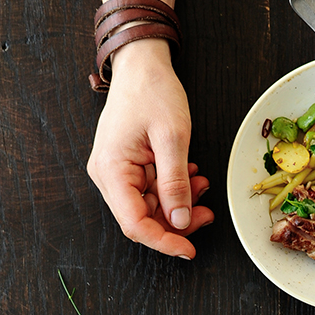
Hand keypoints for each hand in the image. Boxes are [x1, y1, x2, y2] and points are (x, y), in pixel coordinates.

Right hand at [86, 38, 213, 257]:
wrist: (142, 65)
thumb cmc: (152, 91)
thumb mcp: (172, 137)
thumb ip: (175, 183)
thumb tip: (180, 221)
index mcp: (112, 171)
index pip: (135, 224)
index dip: (163, 241)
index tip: (188, 249)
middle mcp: (108, 177)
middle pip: (143, 220)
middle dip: (177, 222)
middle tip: (206, 213)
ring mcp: (117, 174)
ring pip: (151, 209)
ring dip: (180, 205)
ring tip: (202, 185)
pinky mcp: (128, 170)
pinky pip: (152, 193)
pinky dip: (175, 191)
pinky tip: (191, 177)